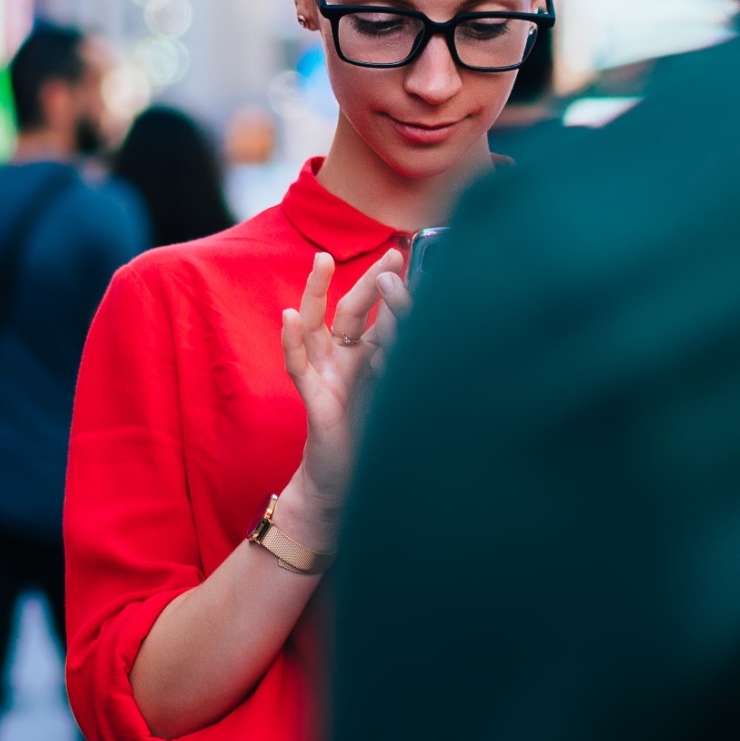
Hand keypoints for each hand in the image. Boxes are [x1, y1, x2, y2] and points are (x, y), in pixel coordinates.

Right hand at [278, 249, 407, 531]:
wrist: (345, 485)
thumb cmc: (372, 441)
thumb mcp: (398, 398)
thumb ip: (409, 368)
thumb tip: (449, 342)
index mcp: (366, 356)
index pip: (382, 314)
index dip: (397, 292)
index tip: (421, 264)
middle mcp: (343, 359)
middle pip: (353, 309)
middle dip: (371, 281)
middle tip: (393, 255)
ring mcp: (325, 374)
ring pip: (316, 325)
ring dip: (315, 292)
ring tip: (320, 261)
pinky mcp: (313, 397)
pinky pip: (298, 365)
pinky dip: (292, 341)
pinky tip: (290, 317)